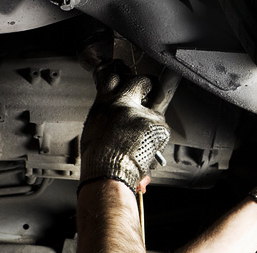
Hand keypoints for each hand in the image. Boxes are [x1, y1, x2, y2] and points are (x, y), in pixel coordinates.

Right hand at [79, 61, 169, 192]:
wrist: (109, 173)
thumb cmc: (99, 157)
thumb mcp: (95, 126)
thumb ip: (106, 111)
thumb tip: (113, 108)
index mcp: (105, 102)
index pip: (114, 76)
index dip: (122, 76)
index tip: (127, 77)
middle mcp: (123, 103)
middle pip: (140, 80)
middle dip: (146, 83)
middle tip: (148, 89)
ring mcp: (142, 113)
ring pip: (154, 107)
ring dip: (151, 117)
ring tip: (143, 135)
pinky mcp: (157, 125)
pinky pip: (160, 126)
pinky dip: (156, 135)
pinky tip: (146, 145)